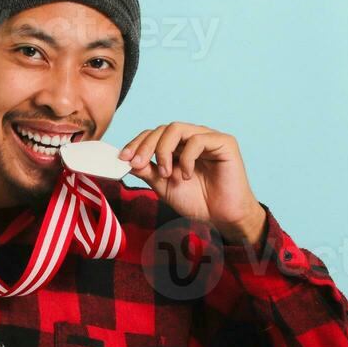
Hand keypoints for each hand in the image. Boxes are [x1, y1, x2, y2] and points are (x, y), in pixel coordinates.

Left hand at [118, 122, 267, 246]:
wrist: (223, 218)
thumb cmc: (197, 202)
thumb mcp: (164, 187)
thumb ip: (147, 172)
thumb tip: (126, 160)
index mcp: (178, 147)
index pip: (153, 135)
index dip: (136, 144)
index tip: (123, 159)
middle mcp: (192, 138)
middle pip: (162, 129)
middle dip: (146, 146)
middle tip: (138, 164)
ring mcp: (208, 138)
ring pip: (177, 129)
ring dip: (164, 150)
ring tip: (166, 174)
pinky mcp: (224, 142)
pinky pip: (198, 139)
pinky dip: (187, 158)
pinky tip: (188, 175)